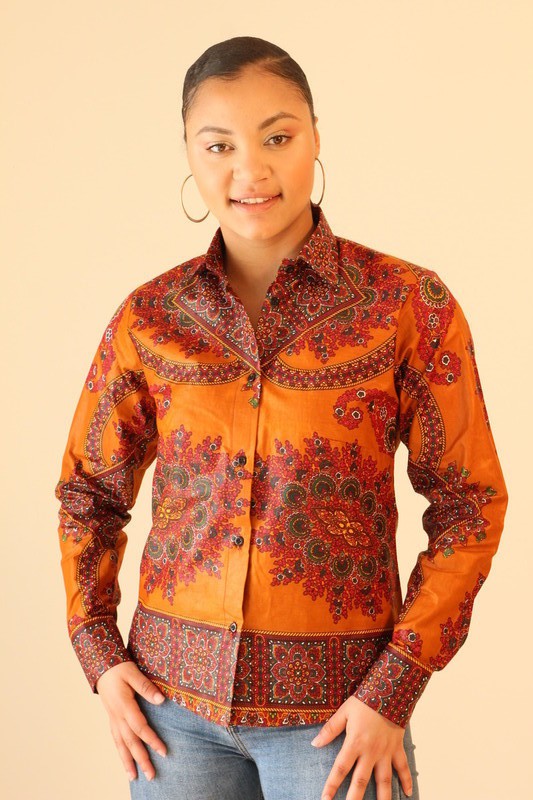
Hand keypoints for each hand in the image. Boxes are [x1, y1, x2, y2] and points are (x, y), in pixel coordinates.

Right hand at [96, 661, 166, 781]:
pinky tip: (125, 762)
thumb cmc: (119, 668)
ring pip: (120, 744)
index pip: (140, 727)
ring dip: (128, 762)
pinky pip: (116, 740)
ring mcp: (113, 719)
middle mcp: (117, 716)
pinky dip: (121, 753)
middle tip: (151, 775)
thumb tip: (161, 700)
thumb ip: (146, 687)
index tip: (164, 752)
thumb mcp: (134, 673)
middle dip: (141, 759)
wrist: (101, 666)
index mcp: (124, 705)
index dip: (152, 740)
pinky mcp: (112, 719)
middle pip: (130, 742)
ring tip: (134, 778)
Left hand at [311, 696, 412, 799]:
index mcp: (355, 743)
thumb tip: (315, 743)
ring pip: (384, 781)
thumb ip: (330, 729)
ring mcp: (386, 752)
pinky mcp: (397, 748)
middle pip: (361, 781)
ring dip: (382, 798)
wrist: (390, 691)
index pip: (340, 769)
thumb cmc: (364, 701)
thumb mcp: (343, 712)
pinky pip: (403, 767)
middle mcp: (371, 752)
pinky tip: (408, 794)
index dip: (331, 786)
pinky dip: (407, 780)